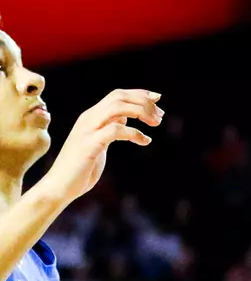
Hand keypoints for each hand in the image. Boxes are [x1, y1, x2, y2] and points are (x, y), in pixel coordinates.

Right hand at [38, 90, 159, 205]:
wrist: (60, 187)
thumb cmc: (82, 167)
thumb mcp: (99, 142)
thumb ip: (110, 128)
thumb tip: (125, 118)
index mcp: (91, 116)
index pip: (117, 95)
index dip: (139, 94)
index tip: (158, 98)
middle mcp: (88, 118)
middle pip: (119, 97)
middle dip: (143, 102)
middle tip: (160, 115)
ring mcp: (87, 130)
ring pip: (117, 108)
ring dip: (141, 112)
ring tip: (156, 124)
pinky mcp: (89, 144)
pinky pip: (116, 130)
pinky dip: (135, 133)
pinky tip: (145, 141)